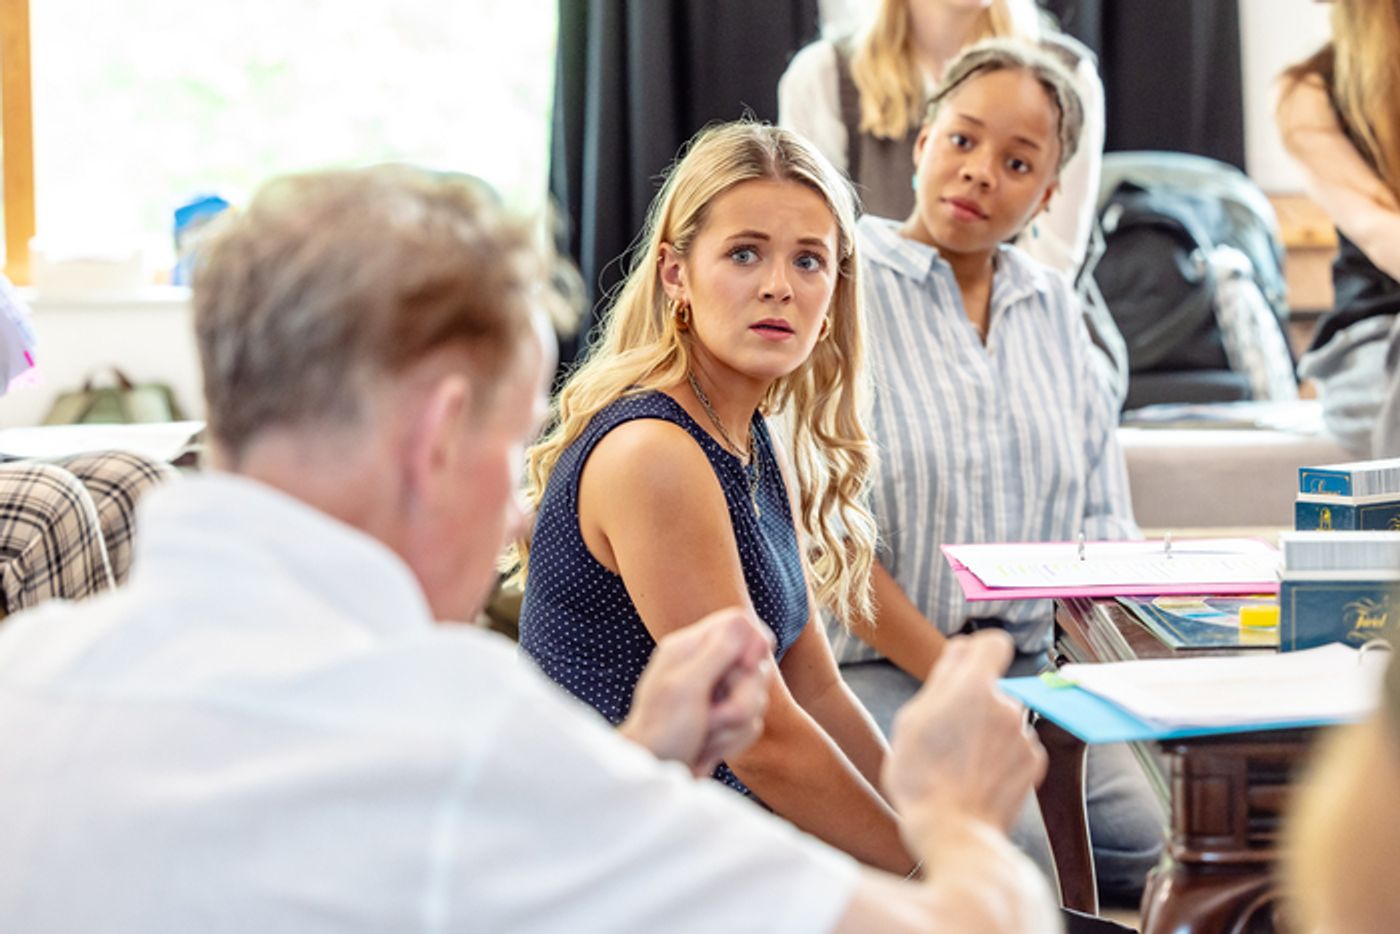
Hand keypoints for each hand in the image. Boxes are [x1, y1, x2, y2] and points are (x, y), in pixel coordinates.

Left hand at [620, 608, 775, 776]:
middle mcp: (705, 666)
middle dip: (742, 699)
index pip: (740, 624)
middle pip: (756, 667)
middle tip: (713, 717)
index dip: (754, 646)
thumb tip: (743, 619)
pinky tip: (707, 748)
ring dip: (734, 726)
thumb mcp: (687, 687)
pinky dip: (733, 741)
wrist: (652, 775)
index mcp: (690, 648)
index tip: (747, 668)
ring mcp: (716, 694)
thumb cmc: (661, 731)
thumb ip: (717, 651)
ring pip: (757, 699)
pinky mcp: (723, 720)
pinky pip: (752, 724)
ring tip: (704, 736)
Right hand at [882, 631, 1045, 843]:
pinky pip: (1016, 746)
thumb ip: (941, 678)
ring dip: (987, 732)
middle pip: (992, 688)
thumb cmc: (922, 777)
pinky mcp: (1034, 763)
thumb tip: (960, 650)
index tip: (964, 665)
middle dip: (973, 703)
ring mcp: (1024, 736)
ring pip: (1003, 719)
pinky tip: (978, 777)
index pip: (993, 643)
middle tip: (945, 735)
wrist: (954, 832)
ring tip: (959, 765)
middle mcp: (1007, 705)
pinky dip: (1001, 756)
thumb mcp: (912, 719)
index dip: (978, 651)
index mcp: (974, 688)